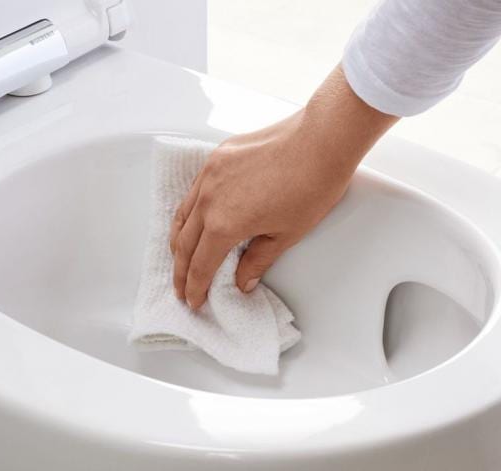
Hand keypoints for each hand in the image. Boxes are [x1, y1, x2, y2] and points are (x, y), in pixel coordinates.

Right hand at [170, 64, 397, 309]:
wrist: (322, 139)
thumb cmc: (311, 185)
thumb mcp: (286, 235)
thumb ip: (258, 260)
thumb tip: (243, 280)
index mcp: (224, 223)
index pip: (201, 264)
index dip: (195, 287)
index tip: (194, 300)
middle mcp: (209, 198)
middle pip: (184, 243)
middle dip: (180, 270)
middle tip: (180, 289)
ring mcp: (210, 174)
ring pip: (183, 214)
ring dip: (178, 241)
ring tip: (179, 258)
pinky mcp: (218, 157)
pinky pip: (193, 191)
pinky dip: (188, 212)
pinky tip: (194, 220)